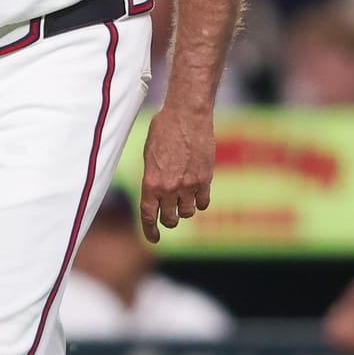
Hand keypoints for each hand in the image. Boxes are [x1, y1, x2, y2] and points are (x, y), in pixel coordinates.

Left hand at [139, 106, 213, 241]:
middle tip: (169, 214)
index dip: (150, 230)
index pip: (148, 216)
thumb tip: (155, 193)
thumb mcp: (149, 155)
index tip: (154, 239)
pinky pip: (203, 203)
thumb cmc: (163, 130)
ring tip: (183, 199)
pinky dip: (200, 202)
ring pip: (187, 213)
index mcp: (150, 182)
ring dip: (184, 210)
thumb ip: (152, 178)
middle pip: (170, 219)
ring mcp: (189, 185)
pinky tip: (197, 194)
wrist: (187, 115)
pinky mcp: (205, 179)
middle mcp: (169, 188)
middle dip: (168, 220)